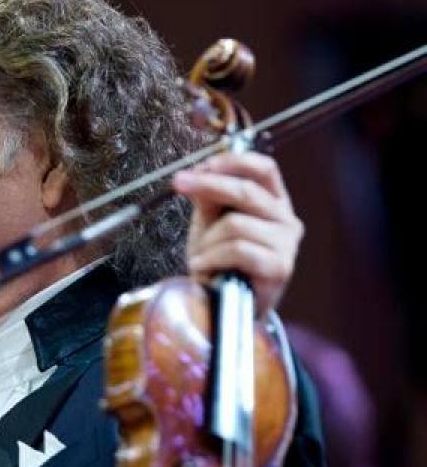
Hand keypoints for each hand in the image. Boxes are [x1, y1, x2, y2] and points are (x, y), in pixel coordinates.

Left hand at [174, 151, 302, 316]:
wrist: (225, 304)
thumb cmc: (219, 262)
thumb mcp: (209, 223)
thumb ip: (208, 198)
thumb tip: (197, 173)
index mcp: (274, 202)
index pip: (264, 168)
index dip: (234, 161)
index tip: (202, 164)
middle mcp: (286, 220)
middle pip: (248, 190)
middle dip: (208, 185)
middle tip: (179, 183)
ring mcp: (286, 244)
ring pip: (236, 224)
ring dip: (208, 240)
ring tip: (201, 255)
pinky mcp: (279, 267)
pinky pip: (238, 250)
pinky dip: (212, 257)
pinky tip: (203, 266)